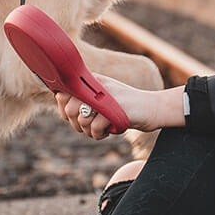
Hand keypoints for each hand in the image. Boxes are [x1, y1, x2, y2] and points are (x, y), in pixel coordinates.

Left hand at [55, 76, 182, 139]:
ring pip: (82, 121)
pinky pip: (95, 128)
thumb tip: (61, 103)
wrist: (153, 108)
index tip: (76, 117)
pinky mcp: (115, 109)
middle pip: (69, 109)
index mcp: (91, 80)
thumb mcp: (102, 100)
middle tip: (90, 128)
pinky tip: (110, 131)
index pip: (63, 94)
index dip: (64, 110)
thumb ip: (83, 100)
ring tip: (101, 129)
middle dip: (77, 125)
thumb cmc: (124, 107)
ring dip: (90, 132)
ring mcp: (106, 96)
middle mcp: (97, 84)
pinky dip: (100, 135)